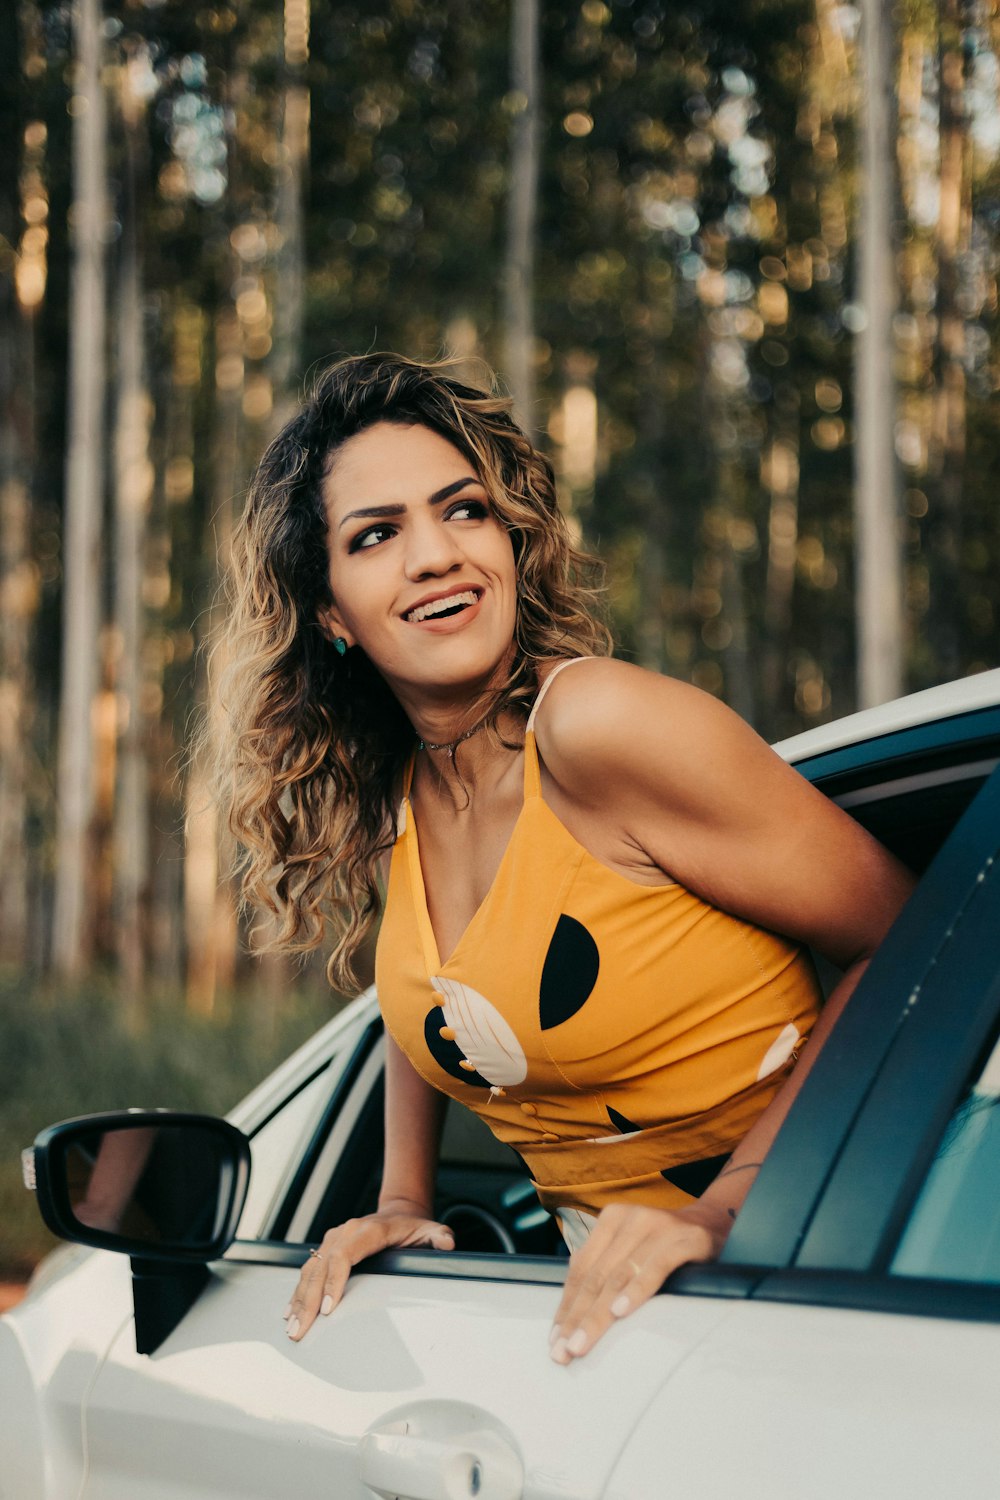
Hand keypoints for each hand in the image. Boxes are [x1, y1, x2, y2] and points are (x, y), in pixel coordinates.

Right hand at [284, 1207, 454, 1340]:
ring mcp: (332, 1240)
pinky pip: (308, 1271)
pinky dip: (298, 1292)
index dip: (335, 1281)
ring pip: (310, 1270)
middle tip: (300, 1330)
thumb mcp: (430, 1229)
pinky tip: (289, 1312)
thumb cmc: (413, 1227)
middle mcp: (344, 1233)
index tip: (329, 1309)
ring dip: (299, 1299)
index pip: (344, 1255)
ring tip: (292, 1328)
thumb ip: (439, 1236)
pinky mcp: (326, 1249)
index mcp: (366, 1230)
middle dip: (309, 1300)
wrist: (399, 1213)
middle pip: (321, 1267)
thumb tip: (446, 1244)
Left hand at [549, 1200, 730, 1363]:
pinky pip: (656, 1267)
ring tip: (582, 1342)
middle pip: (597, 1275)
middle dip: (577, 1318)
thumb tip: (569, 1318)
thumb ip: (604, 1272)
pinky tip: (621, 1311)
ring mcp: (659, 1226)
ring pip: (620, 1275)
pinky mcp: (686, 1239)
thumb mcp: (630, 1252)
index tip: (555, 1341)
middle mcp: (631, 1218)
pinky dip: (636, 1291)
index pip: (581, 1269)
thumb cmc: (663, 1248)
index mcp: (611, 1220)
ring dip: (598, 1314)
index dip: (566, 1306)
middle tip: (564, 1352)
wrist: (713, 1225)